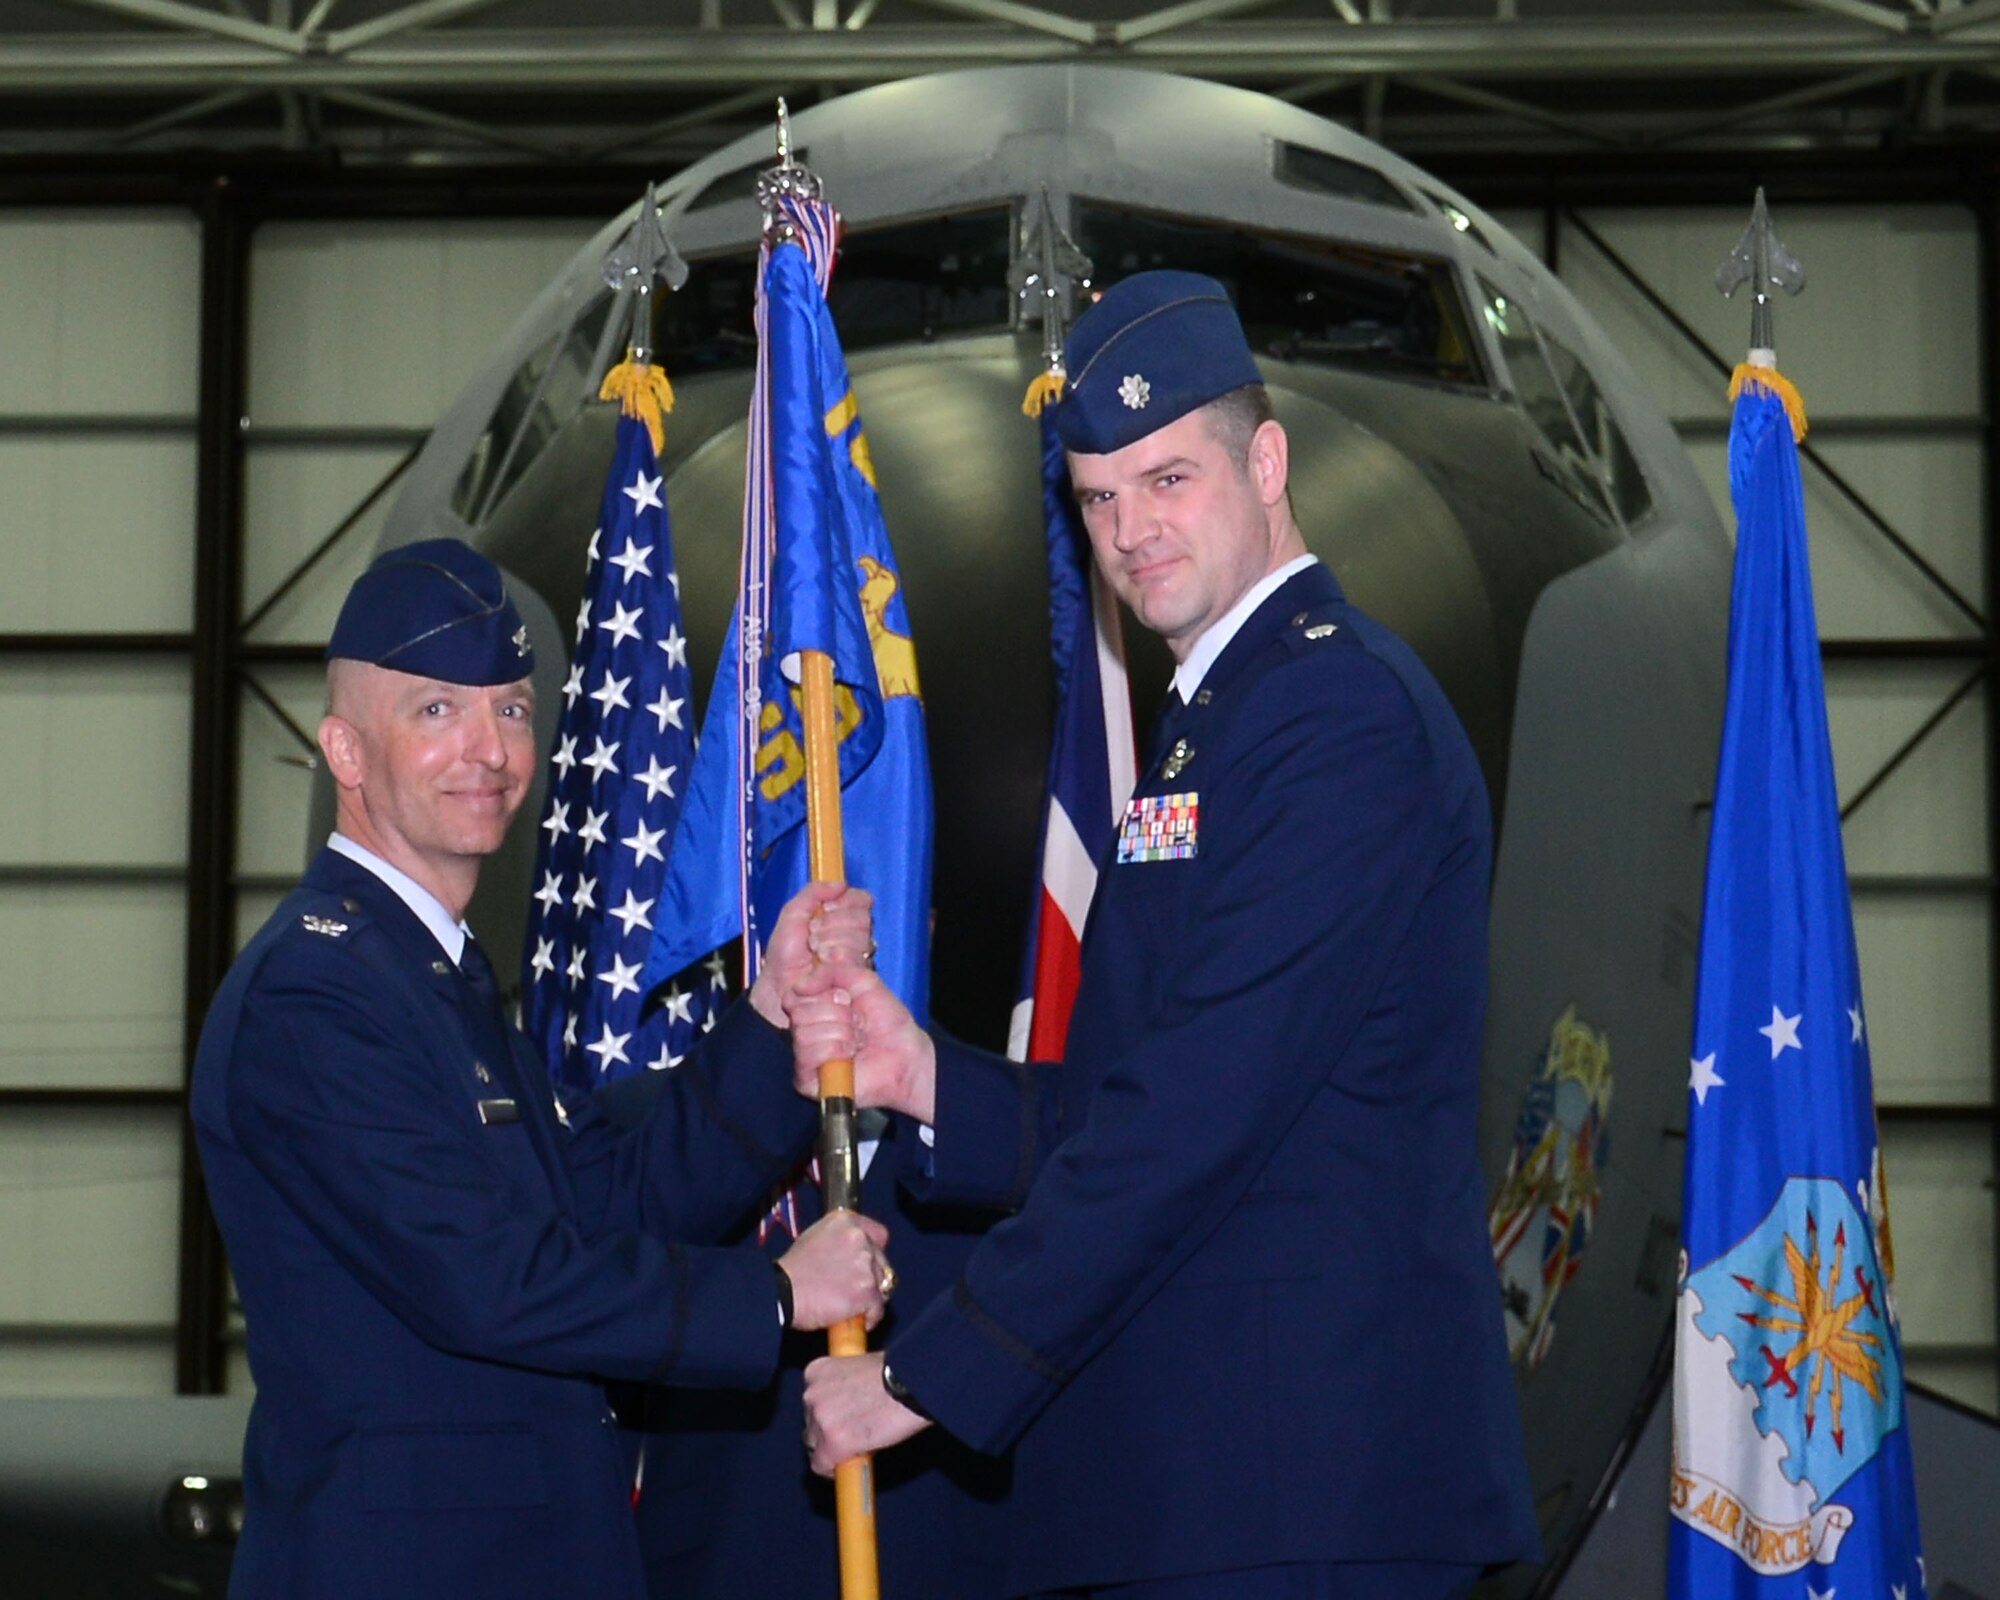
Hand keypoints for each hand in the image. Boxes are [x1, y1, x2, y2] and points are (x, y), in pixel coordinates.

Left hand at [749, 883, 873, 1028]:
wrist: (779, 985)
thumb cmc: (785, 953)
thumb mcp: (792, 913)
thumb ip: (813, 892)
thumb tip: (841, 883)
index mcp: (842, 916)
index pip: (861, 899)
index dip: (845, 903)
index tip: (825, 910)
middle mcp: (855, 934)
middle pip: (863, 918)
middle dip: (832, 925)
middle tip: (813, 937)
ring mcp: (859, 956)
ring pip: (860, 938)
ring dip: (830, 943)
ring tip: (814, 954)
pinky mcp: (859, 976)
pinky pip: (856, 959)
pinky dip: (834, 960)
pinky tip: (821, 966)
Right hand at [776, 1210, 892, 1331]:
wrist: (782, 1292)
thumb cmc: (792, 1270)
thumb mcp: (814, 1238)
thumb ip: (838, 1240)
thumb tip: (850, 1254)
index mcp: (846, 1221)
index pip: (879, 1234)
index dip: (874, 1252)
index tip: (869, 1265)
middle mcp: (859, 1238)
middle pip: (882, 1262)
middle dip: (872, 1277)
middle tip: (855, 1290)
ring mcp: (864, 1264)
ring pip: (882, 1285)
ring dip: (871, 1297)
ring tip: (853, 1307)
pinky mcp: (866, 1291)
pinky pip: (878, 1308)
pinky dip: (870, 1317)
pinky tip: (856, 1320)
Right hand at [787, 965, 935, 1122]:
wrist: (905, 1053)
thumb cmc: (886, 1021)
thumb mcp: (862, 981)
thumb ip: (830, 972)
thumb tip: (799, 985)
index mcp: (812, 1009)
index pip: (792, 995)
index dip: (821, 993)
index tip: (846, 998)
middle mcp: (805, 1032)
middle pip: (799, 1014)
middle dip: (837, 1014)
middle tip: (858, 1021)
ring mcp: (805, 1057)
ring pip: (804, 1034)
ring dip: (841, 1033)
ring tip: (858, 1039)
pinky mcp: (807, 1080)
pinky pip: (808, 1056)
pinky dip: (836, 1050)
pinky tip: (851, 1054)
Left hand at [802, 1352, 931, 1474]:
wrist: (912, 1383)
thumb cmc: (896, 1372)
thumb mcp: (859, 1367)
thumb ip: (845, 1385)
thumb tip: (847, 1406)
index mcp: (816, 1372)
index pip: (811, 1402)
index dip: (828, 1415)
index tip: (841, 1422)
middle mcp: (811, 1394)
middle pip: (810, 1425)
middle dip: (828, 1433)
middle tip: (854, 1435)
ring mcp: (820, 1419)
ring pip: (814, 1447)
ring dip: (832, 1449)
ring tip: (859, 1447)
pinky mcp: (832, 1444)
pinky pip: (821, 1466)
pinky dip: (834, 1469)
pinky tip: (852, 1464)